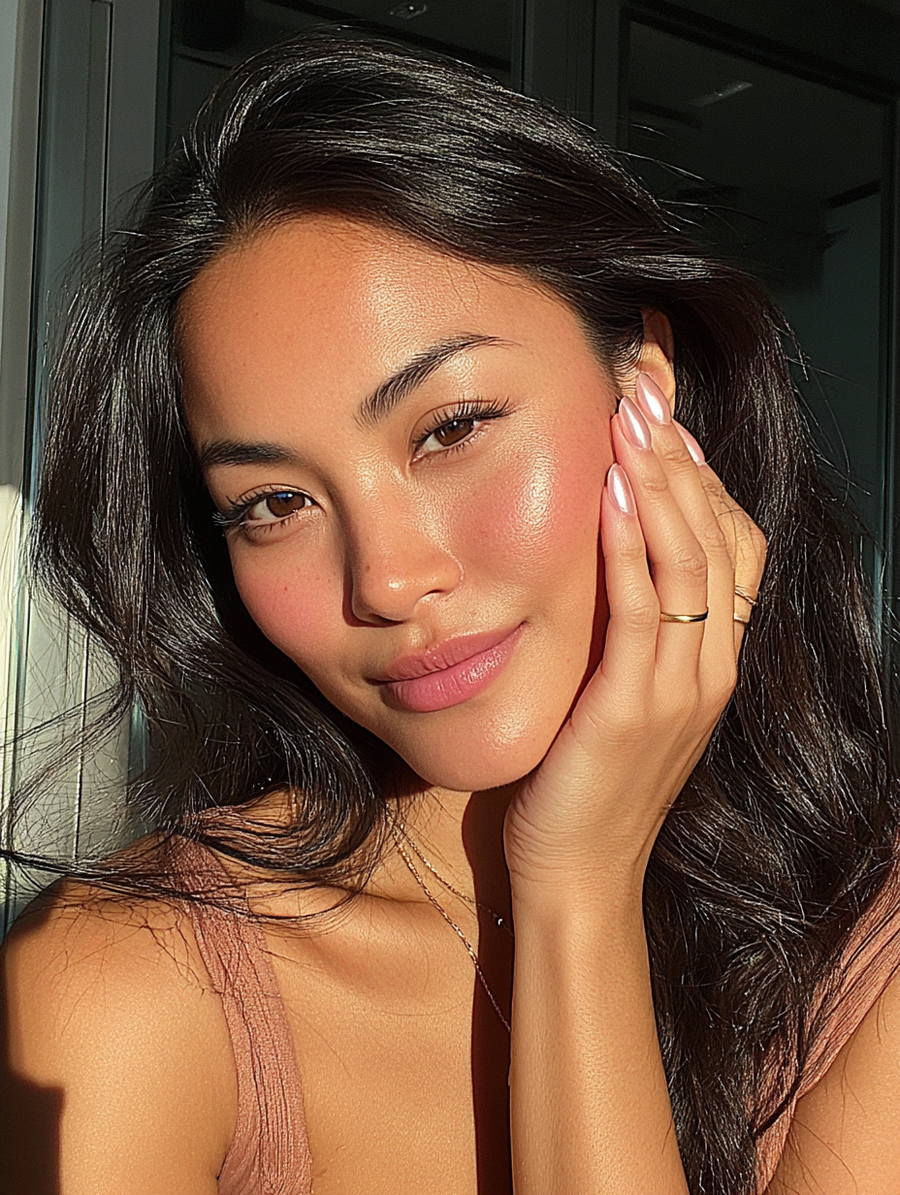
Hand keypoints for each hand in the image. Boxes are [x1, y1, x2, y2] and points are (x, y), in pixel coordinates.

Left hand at [504, 374, 765, 899]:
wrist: (580, 873)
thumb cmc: (590, 780)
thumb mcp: (624, 695)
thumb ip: (632, 633)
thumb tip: (606, 560)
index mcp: (713, 659)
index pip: (732, 546)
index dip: (705, 476)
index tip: (666, 416)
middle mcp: (712, 666)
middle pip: (719, 539)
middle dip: (684, 458)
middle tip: (647, 390)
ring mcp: (684, 687)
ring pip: (692, 563)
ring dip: (663, 483)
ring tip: (633, 418)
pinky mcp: (638, 706)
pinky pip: (644, 609)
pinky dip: (634, 545)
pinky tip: (615, 493)